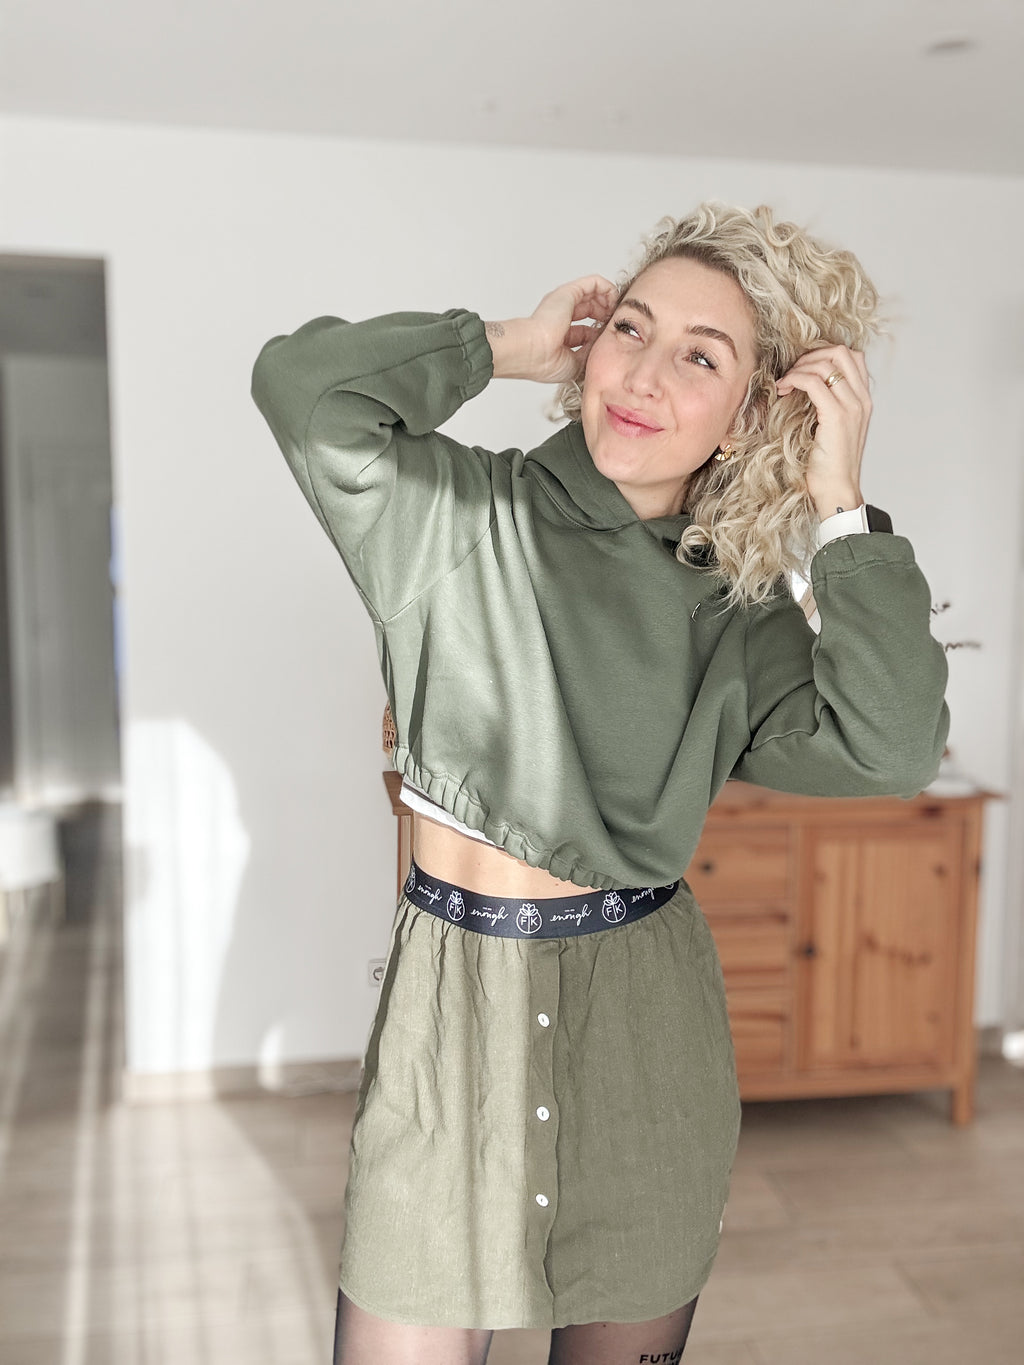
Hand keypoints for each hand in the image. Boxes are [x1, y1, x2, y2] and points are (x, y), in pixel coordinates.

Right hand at [486, 275, 618, 383]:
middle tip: (614, 326)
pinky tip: (614, 300)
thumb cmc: (545, 362)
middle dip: (604, 317)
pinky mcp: (570, 292)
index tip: (608, 341)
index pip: (582, 330)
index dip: (597, 333)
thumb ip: (589, 352)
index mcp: (556, 334)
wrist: (532, 352)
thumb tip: (602, 344)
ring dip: (607, 302)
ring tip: (615, 313)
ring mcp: (563, 302)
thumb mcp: (575, 363)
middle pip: (588, 311)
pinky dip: (608, 289)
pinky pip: (595, 283)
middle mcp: (559, 315)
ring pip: (592, 294)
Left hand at [776, 346, 871, 519]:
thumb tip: (804, 388)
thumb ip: (826, 406)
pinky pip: (814, 382)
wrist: (837, 490)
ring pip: (826, 364)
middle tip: (792, 372)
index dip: (824, 355)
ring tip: (784, 383)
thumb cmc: (829, 466)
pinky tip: (783, 390)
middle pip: (841, 352)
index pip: (852, 357)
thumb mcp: (831, 429)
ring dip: (799, 368)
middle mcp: (862, 399)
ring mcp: (852, 406)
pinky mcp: (837, 416)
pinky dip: (795, 379)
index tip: (802, 369)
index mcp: (864, 400)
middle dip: (811, 355)